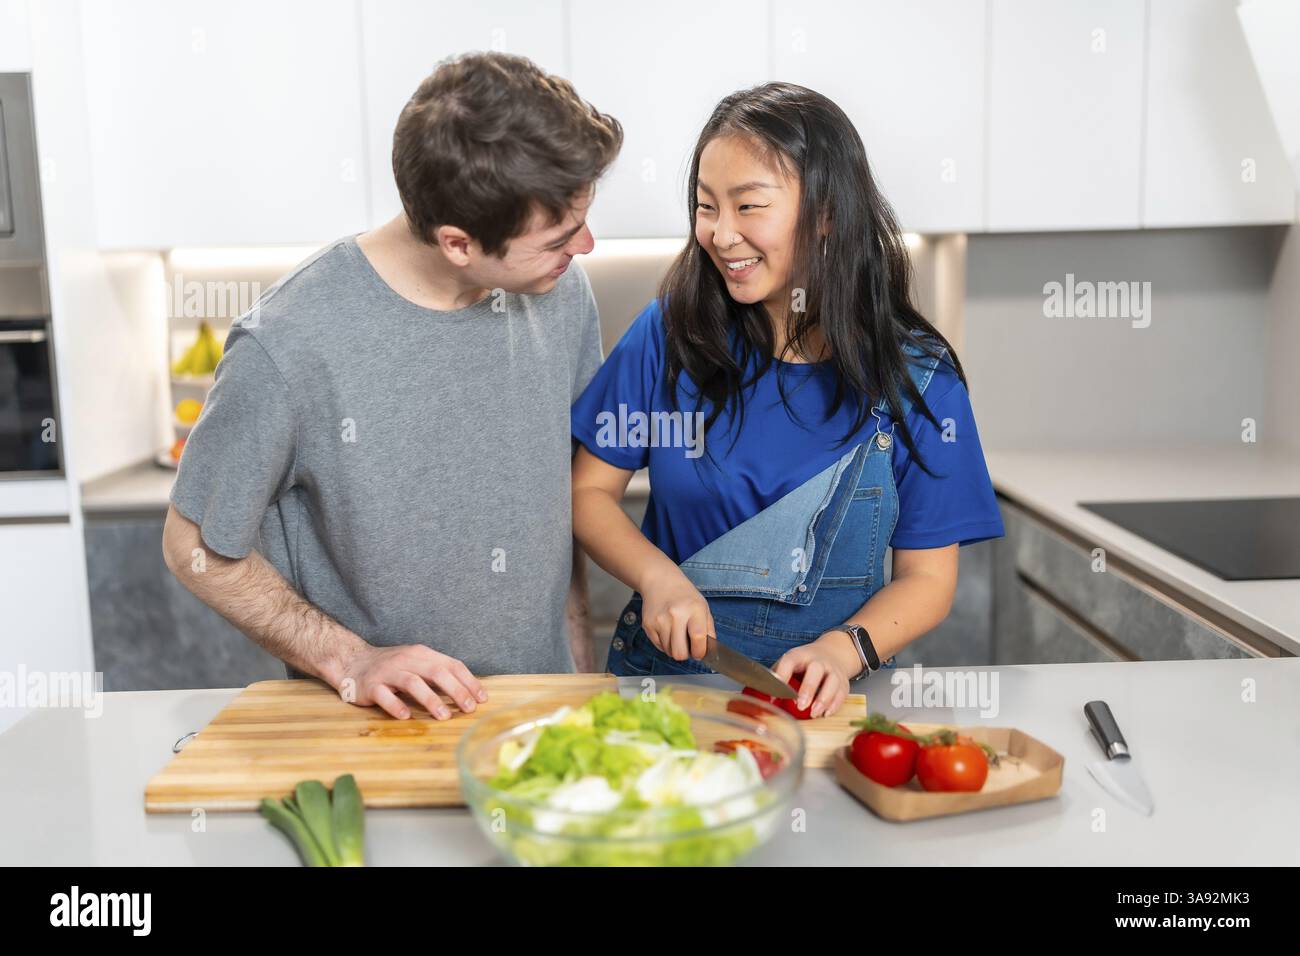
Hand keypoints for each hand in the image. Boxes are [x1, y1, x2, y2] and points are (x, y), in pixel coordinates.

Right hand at [337, 644, 487, 720]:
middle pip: (436, 672)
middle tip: (469, 708)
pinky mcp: (371, 686)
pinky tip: (406, 716)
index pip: (451, 665)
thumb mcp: (418, 663)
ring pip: (412, 682)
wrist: (353, 662)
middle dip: (456, 691)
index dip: (468, 681)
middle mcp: (407, 660)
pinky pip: (384, 695)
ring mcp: (388, 672)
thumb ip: (439, 674)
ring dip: (431, 700)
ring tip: (445, 716)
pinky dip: (396, 705)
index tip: (482, 699)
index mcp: (423, 654)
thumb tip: (469, 692)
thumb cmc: (393, 667)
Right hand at [639, 567, 713, 661]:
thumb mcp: (703, 608)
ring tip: (677, 634)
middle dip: (685, 654)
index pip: (698, 638)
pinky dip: (665, 643)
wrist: (660, 582)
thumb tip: (710, 653)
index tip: (699, 653)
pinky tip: (668, 630)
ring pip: (668, 651)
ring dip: (675, 648)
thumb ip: (709, 631)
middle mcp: (675, 614)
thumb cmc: (685, 596)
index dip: (700, 652)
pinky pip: (659, 646)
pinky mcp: (648, 625)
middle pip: (679, 653)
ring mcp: (659, 620)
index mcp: (694, 609)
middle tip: (688, 646)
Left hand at [772, 634, 854, 718]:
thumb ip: (778, 676)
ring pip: (832, 682)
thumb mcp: (790, 663)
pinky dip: (834, 705)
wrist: (832, 653)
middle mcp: (818, 661)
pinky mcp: (843, 682)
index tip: (773, 694)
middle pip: (816, 670)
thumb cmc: (804, 663)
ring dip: (823, 699)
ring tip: (813, 713)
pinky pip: (842, 693)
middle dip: (808, 688)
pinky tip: (825, 714)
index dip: (782, 676)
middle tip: (800, 705)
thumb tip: (761, 696)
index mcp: (800, 655)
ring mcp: (832, 671)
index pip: (790, 661)